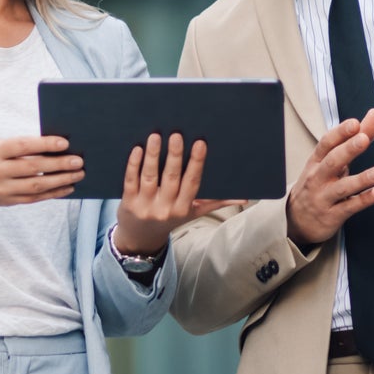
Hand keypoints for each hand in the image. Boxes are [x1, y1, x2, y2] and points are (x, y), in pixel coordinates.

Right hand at [0, 135, 82, 215]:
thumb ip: (17, 146)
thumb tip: (51, 147)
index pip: (23, 146)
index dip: (45, 144)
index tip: (64, 143)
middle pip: (33, 168)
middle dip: (59, 165)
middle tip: (78, 161)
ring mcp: (1, 190)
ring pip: (36, 187)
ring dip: (60, 181)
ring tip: (78, 174)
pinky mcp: (6, 202)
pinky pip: (33, 199)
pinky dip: (52, 193)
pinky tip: (66, 187)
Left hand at [112, 133, 240, 256]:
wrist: (141, 239)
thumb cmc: (170, 219)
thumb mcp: (194, 213)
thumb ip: (216, 203)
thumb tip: (244, 198)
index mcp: (184, 208)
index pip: (191, 183)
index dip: (196, 163)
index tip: (200, 143)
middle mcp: (165, 207)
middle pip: (171, 178)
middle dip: (174, 156)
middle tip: (176, 134)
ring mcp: (145, 205)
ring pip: (150, 177)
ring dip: (153, 156)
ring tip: (155, 136)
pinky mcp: (128, 202)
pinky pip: (130, 181)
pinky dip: (133, 164)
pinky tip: (137, 149)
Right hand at [285, 109, 373, 248]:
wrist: (296, 220)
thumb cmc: (318, 184)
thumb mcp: (330, 162)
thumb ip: (355, 139)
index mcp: (316, 161)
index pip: (326, 143)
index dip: (340, 133)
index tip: (355, 123)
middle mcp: (318, 177)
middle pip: (332, 161)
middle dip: (348, 149)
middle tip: (363, 138)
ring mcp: (324, 197)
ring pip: (342, 187)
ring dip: (360, 179)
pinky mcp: (333, 216)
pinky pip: (350, 207)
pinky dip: (365, 200)